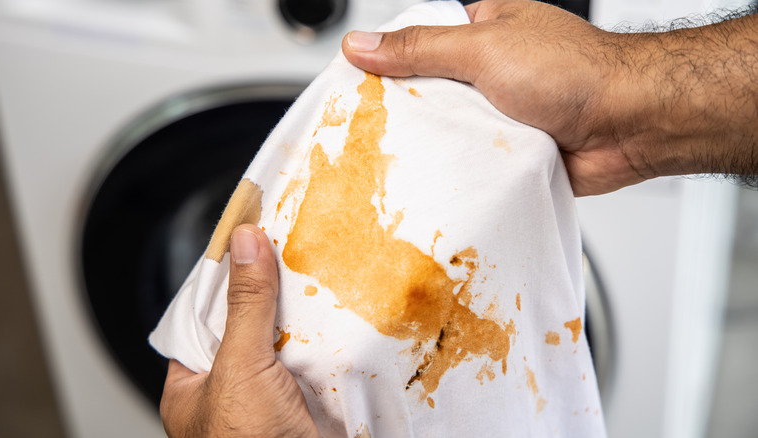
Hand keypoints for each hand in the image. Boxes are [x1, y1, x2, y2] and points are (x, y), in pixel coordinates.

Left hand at [159, 225, 317, 437]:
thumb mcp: (241, 367)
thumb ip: (244, 306)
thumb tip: (244, 243)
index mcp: (193, 384)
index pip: (203, 318)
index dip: (226, 281)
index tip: (249, 245)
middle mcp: (229, 392)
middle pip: (248, 328)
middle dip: (271, 299)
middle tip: (292, 254)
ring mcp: (268, 400)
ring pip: (284, 345)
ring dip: (303, 321)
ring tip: (321, 278)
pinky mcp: (304, 407)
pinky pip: (313, 364)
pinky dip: (326, 345)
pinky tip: (341, 318)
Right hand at [342, 0, 757, 194]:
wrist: (632, 124)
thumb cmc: (576, 72)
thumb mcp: (485, 47)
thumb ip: (422, 48)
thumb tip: (364, 45)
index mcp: (482, 34)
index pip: (417, 44)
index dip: (384, 64)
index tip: (354, 86)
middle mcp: (490, 73)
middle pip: (429, 93)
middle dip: (408, 112)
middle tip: (374, 131)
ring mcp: (501, 114)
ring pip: (449, 131)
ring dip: (437, 144)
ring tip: (404, 158)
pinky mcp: (512, 151)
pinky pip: (473, 161)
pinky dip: (461, 169)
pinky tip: (443, 177)